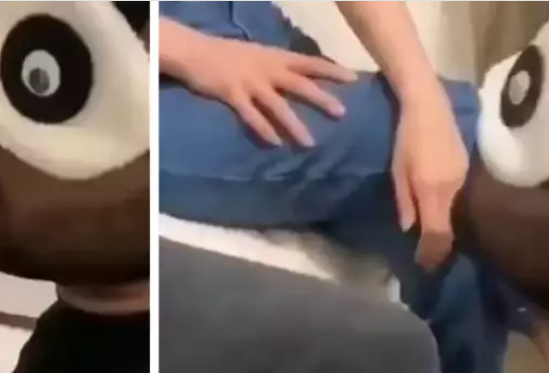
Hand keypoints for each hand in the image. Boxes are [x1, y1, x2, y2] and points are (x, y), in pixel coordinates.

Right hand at [177, 34, 355, 147]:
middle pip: (301, 85)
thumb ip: (276, 64)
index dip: (332, 71)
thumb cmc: (226, 54)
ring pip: (278, 106)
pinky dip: (264, 130)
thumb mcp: (257, 53)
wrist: (195, 51)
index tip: (353, 79)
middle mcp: (267, 69)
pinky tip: (275, 144)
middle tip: (342, 114)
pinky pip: (251, 116)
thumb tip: (295, 76)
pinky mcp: (233, 95)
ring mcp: (251, 83)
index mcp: (275, 57)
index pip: (310, 63)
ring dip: (295, 125)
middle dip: (322, 99)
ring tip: (310, 143)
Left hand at [391, 91, 469, 269]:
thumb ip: (405, 202)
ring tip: (433, 240)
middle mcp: (453, 188)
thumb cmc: (406, 137)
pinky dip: (449, 211)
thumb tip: (410, 229)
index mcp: (433, 190)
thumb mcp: (398, 171)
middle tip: (429, 260)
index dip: (431, 253)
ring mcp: (463, 178)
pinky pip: (459, 199)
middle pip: (450, 227)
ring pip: (456, 214)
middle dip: (439, 246)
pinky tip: (441, 213)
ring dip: (445, 229)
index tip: (424, 266)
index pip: (437, 233)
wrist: (429, 105)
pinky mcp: (467, 169)